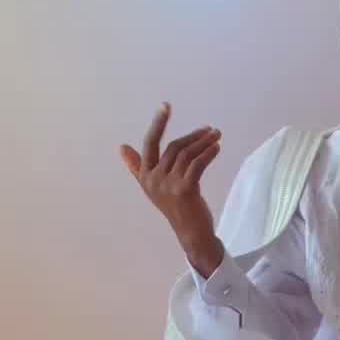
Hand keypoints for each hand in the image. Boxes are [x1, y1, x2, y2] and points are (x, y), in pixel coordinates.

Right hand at [120, 104, 223, 276]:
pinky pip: (198, 164)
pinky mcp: (185, 189)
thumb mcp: (153, 186)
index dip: (158, 123)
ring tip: (217, 136)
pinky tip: (217, 148)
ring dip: (204, 143)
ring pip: (187, 154)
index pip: (150, 143)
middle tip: (210, 129)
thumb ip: (137, 166)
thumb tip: (122, 147)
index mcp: (145, 176)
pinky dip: (209, 153)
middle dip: (194, 136)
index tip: (165, 106)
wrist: (191, 233)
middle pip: (174, 147)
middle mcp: (153, 179)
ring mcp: (168, 185)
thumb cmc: (175, 208)